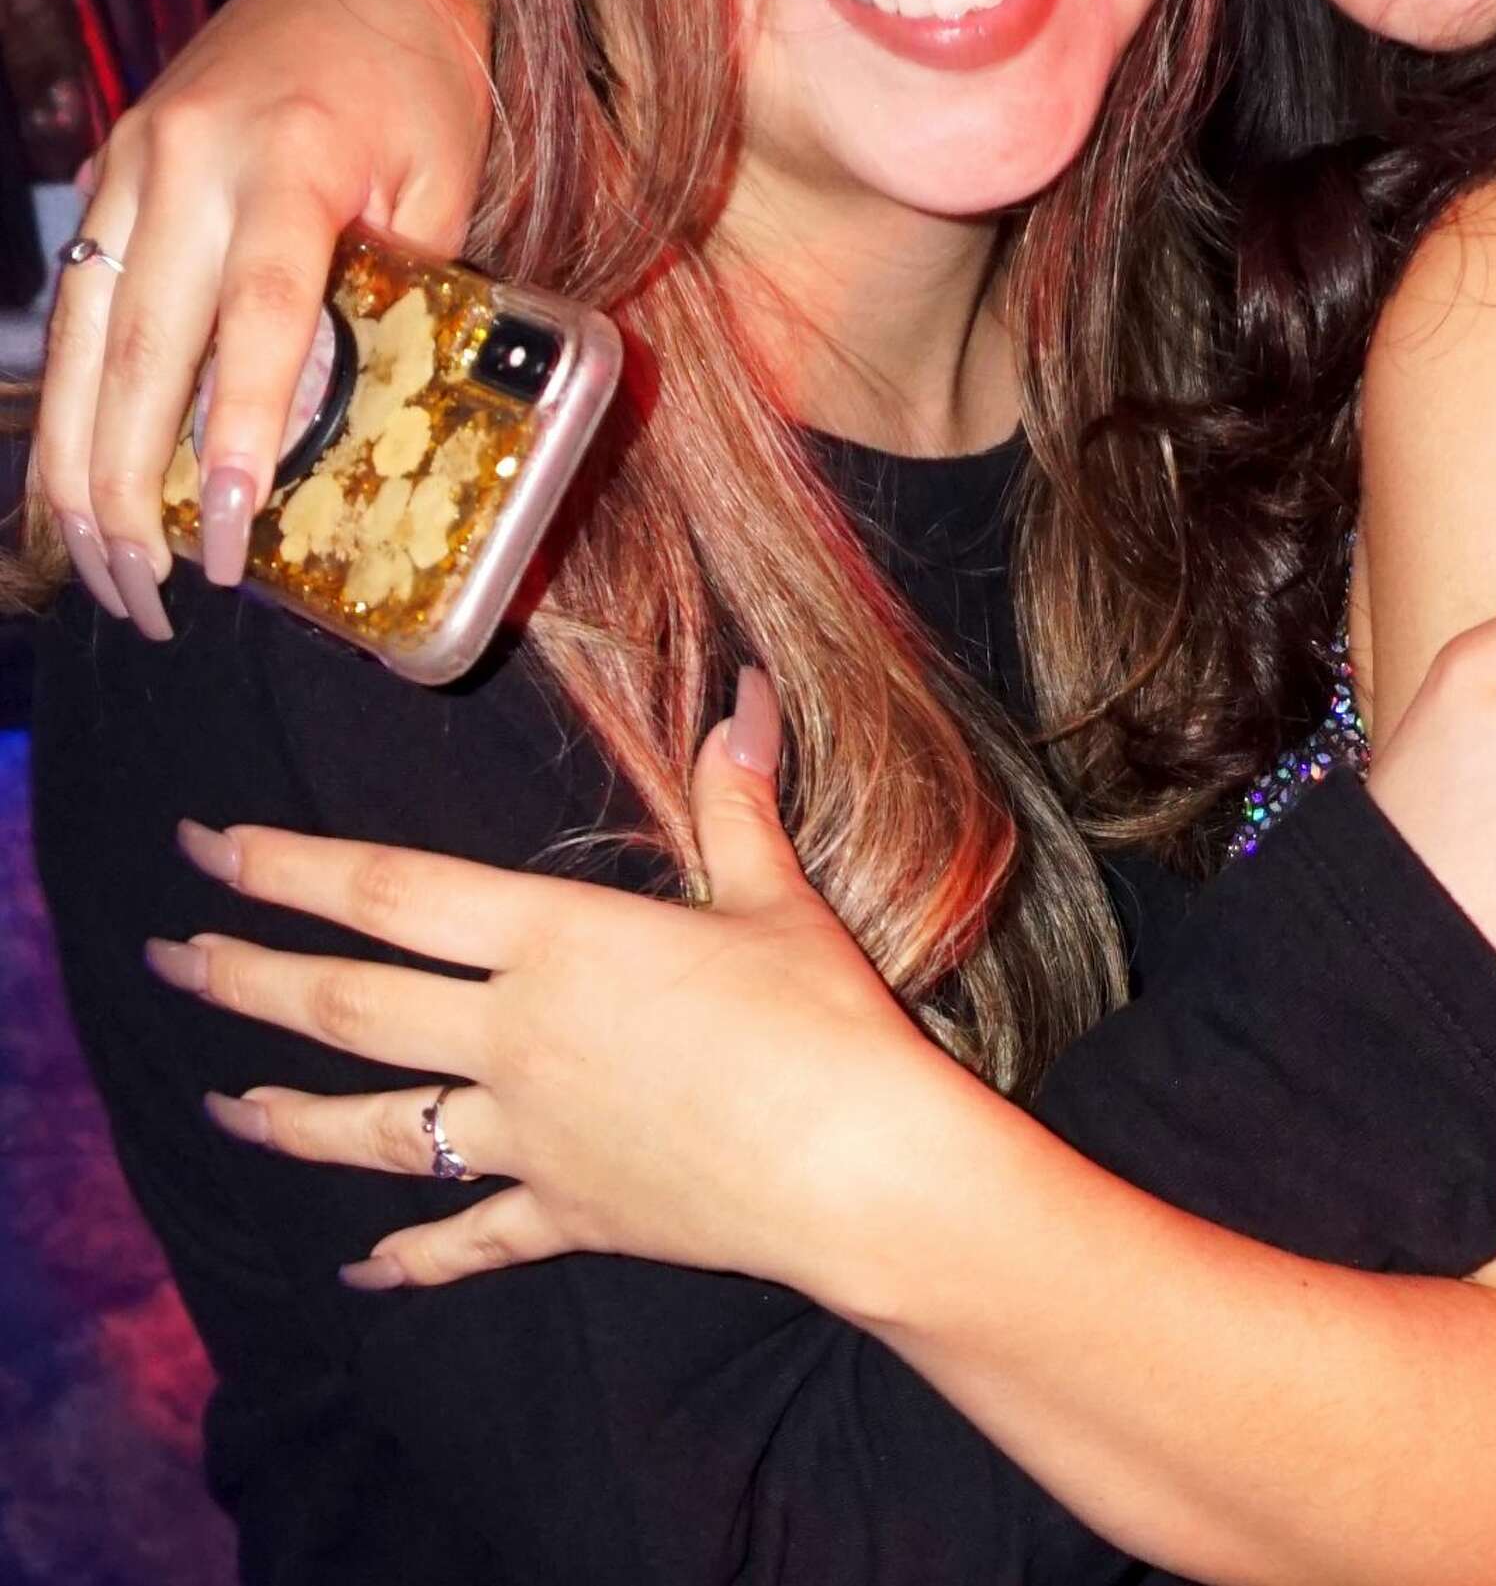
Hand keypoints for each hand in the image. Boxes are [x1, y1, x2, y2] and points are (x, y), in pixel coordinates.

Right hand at [33, 0, 490, 634]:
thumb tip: (344, 427)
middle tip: (149, 592)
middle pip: (140, 347)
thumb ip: (396, 298)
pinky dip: (70, 398)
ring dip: (77, 464)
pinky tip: (73, 479)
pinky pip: (76, 302)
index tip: (225, 538)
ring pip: (82, 337)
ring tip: (100, 566)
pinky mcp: (112, 169)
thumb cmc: (428, 85)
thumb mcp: (445, 183)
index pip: (254, 321)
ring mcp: (133, 160)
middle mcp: (187, 158)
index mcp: (286, 157)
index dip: (233, 436)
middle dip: (130, 487)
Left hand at [149, 674, 944, 1293]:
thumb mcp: (772, 894)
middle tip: (173, 958)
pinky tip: (360, 1272)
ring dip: (289, 1116)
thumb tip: (744, 690)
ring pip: (376, 1129)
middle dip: (248, 979)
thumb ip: (737, 794)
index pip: (390, 893)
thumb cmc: (817, 1019)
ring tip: (223, 1105)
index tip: (211, 848)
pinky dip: (409, 1258)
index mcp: (555, 942)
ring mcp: (529, 1137)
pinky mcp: (565, 1216)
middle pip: (350, 1006)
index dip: (290, 867)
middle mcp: (516, 1037)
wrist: (855, 1169)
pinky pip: (464, 1241)